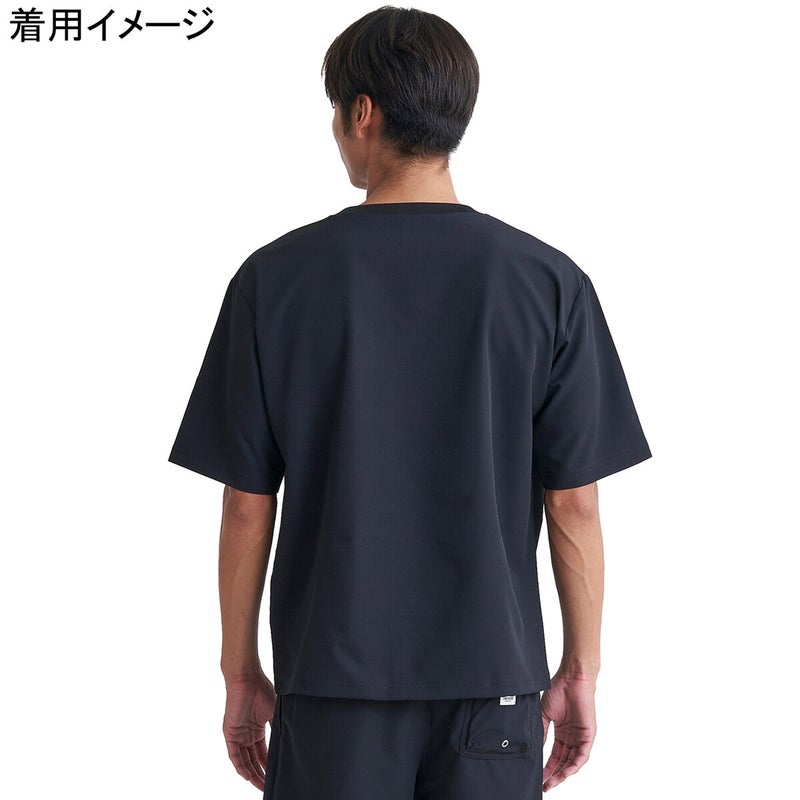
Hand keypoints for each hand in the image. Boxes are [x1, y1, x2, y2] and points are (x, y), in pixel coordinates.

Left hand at [222, 669, 276, 790]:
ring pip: (244, 760)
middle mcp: (247, 734)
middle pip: (253, 760)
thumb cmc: (261, 690)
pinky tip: (247, 776)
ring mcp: (238, 734)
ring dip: (252, 774)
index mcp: (257, 729)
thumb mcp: (275, 712)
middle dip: (261, 774)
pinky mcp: (230, 733)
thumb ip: (279, 728)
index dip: (268, 765)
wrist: (247, 679)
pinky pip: (234, 755)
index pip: (262, 753)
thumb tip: (289, 742)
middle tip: (268, 785)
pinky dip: (240, 766)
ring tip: (261, 784)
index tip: (276, 775)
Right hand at [540, 672, 596, 791]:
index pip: (554, 756)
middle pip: (563, 762)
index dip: (547, 767)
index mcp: (561, 733)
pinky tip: (565, 772)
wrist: (571, 679)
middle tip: (545, 785)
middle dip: (554, 775)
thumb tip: (534, 748)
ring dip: (562, 774)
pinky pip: (582, 755)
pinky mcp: (588, 735)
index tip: (538, 776)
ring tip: (552, 782)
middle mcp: (571, 737)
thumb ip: (541, 731)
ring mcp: (580, 737)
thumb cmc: (558, 690)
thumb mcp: (544, 714)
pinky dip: (574, 765)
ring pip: (572, 762)